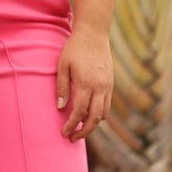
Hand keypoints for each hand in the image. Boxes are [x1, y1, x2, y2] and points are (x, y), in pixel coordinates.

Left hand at [55, 27, 112, 141]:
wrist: (94, 33)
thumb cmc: (74, 48)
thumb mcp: (62, 66)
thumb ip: (62, 88)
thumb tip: (60, 108)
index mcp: (86, 83)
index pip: (80, 112)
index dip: (71, 125)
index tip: (64, 133)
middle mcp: (100, 87)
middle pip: (94, 118)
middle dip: (84, 131)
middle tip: (72, 138)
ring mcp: (108, 85)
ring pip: (104, 114)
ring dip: (92, 124)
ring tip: (80, 128)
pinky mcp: (111, 83)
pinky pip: (107, 104)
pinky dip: (99, 114)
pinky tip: (88, 114)